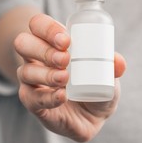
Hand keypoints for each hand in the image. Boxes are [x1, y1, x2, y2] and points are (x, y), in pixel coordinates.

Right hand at [14, 14, 125, 141]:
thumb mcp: (108, 74)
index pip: (38, 25)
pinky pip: (31, 98)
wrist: (92, 117)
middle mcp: (36, 59)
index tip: (66, 39)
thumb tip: (118, 61)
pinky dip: (47, 97)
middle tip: (65, 58)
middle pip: (23, 43)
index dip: (47, 28)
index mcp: (52, 43)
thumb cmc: (96, 85)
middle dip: (43, 49)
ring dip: (46, 73)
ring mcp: (32, 82)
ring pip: (25, 72)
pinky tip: (62, 96)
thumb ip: (113, 66)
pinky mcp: (34, 104)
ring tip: (65, 78)